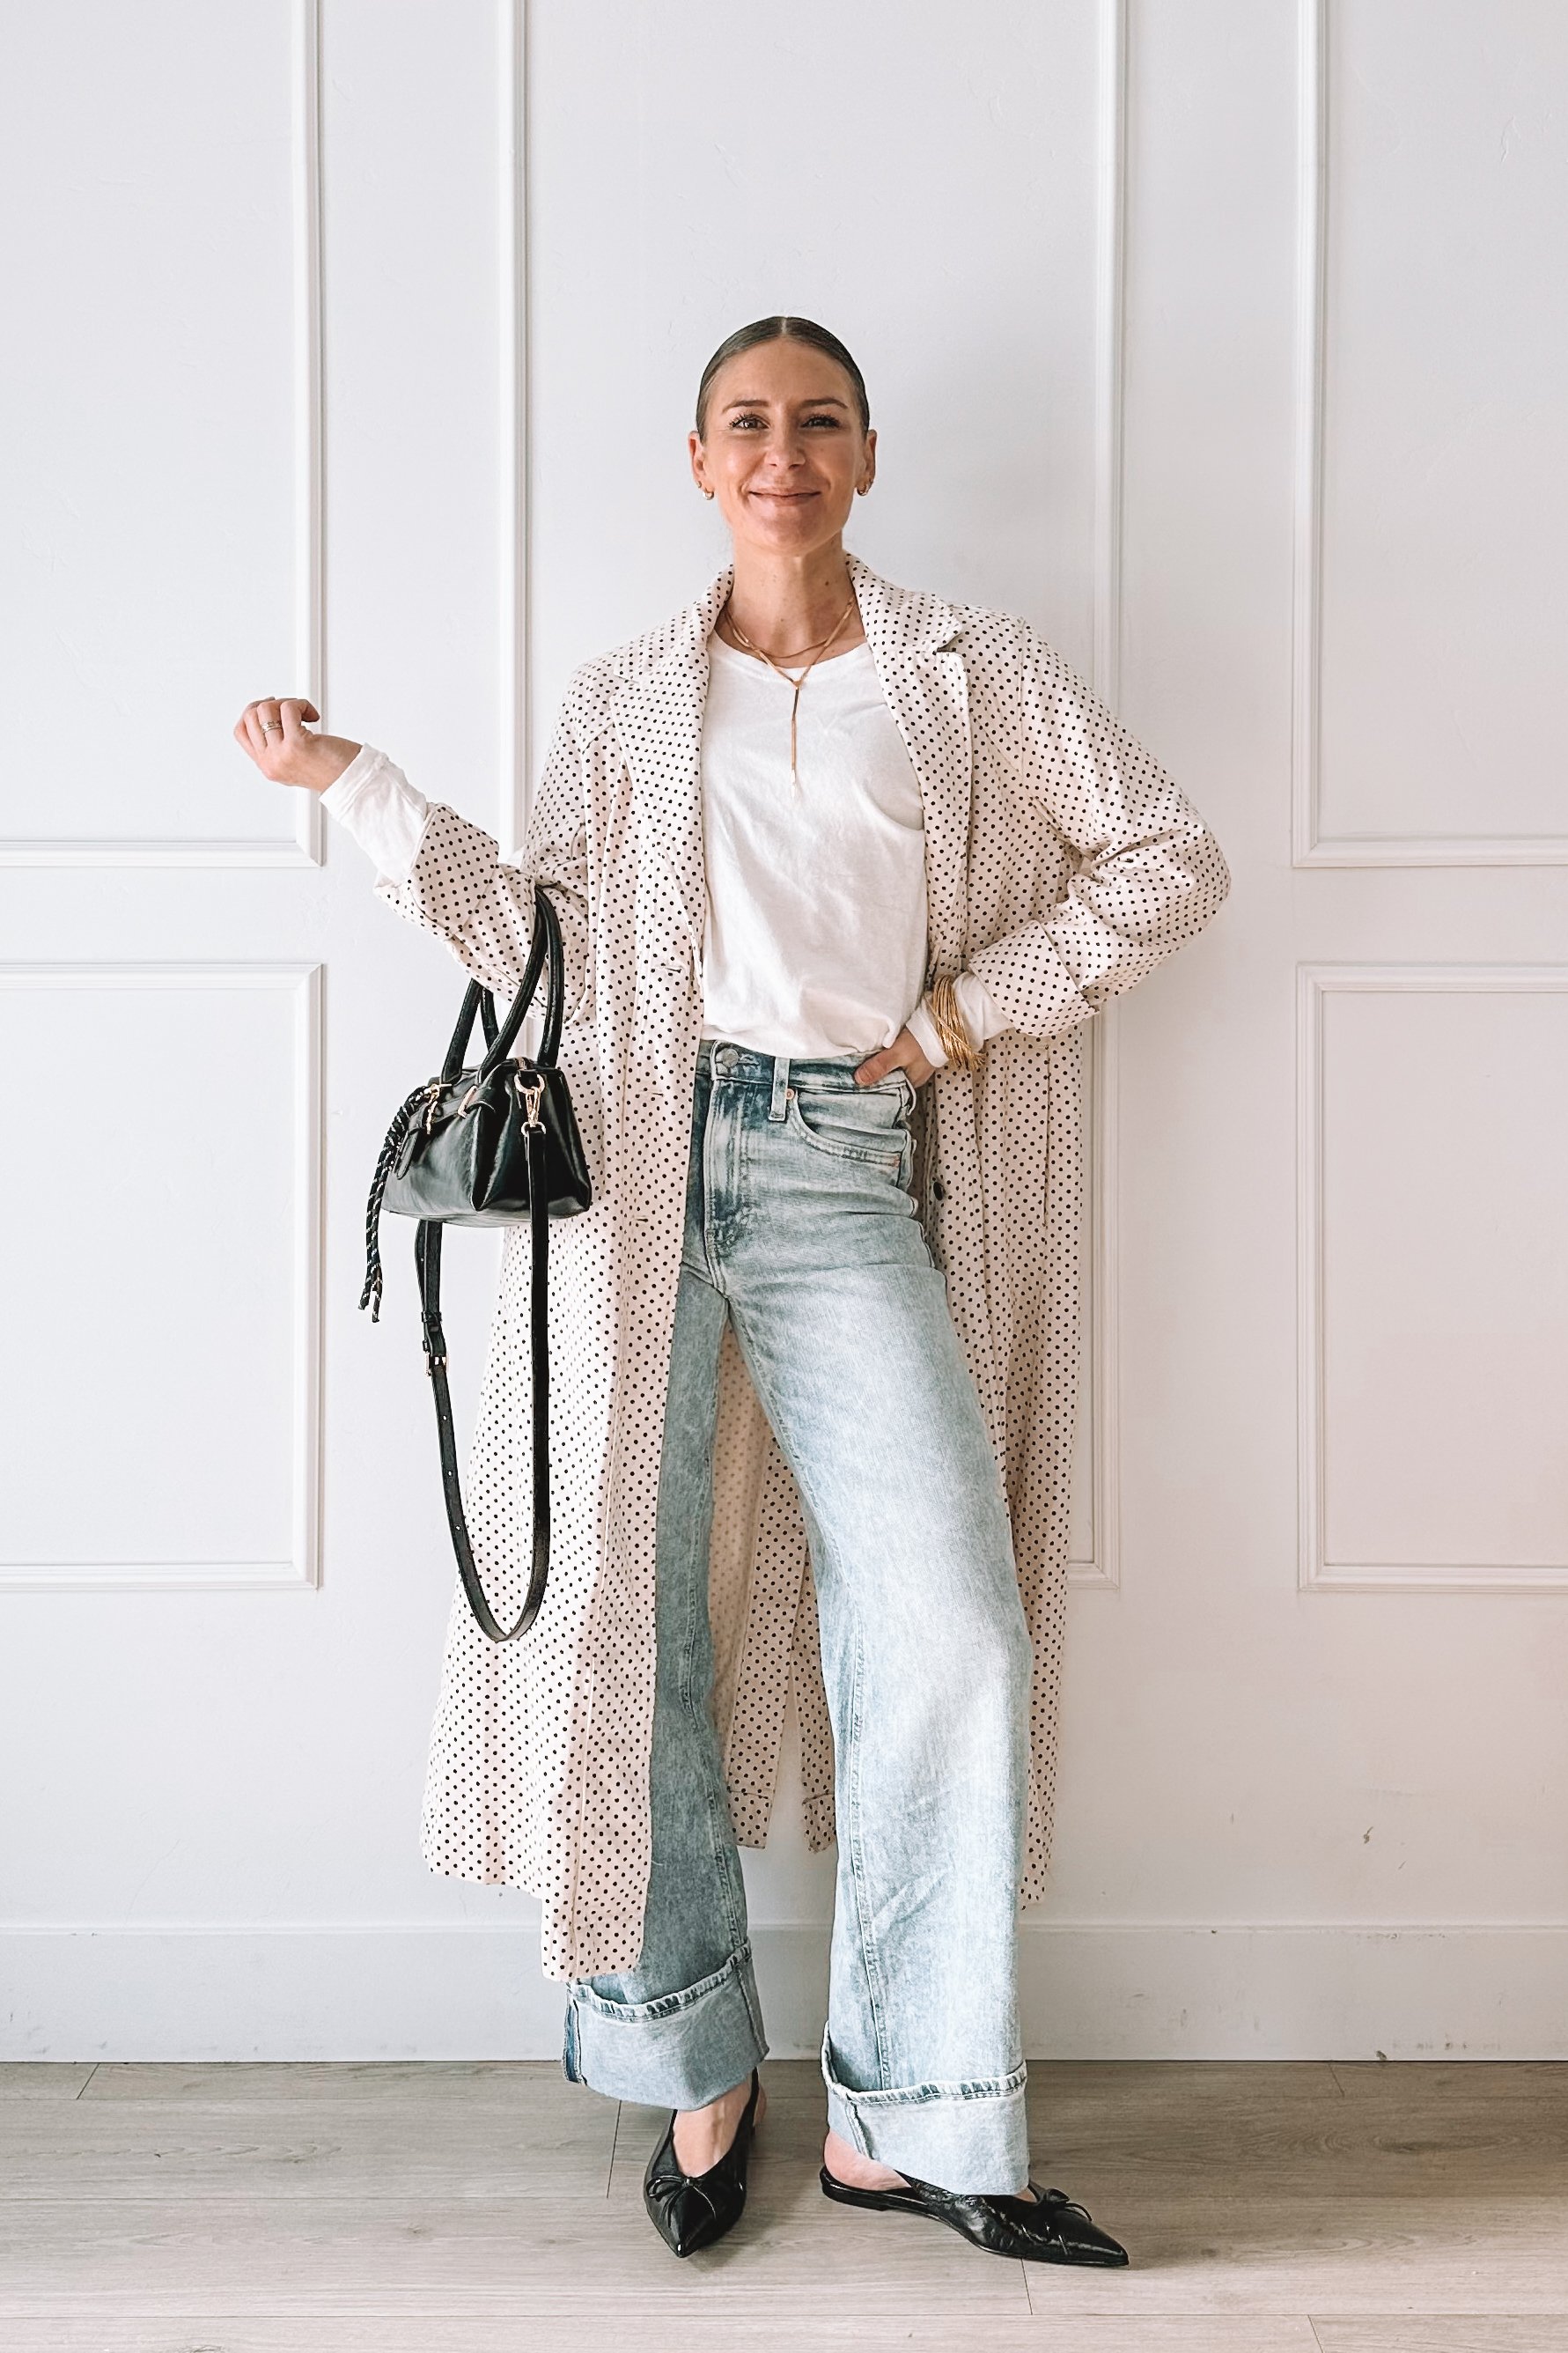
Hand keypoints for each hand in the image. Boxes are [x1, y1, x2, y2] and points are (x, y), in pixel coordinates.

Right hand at [233, 697, 361, 792]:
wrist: (353, 781)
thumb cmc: (333, 769)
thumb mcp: (295, 762)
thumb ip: (277, 746)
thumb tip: (268, 714)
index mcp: (267, 766)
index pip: (240, 732)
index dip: (252, 712)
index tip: (271, 708)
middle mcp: (270, 762)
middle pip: (251, 717)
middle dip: (273, 704)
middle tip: (292, 710)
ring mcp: (281, 755)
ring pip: (265, 709)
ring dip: (288, 703)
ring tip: (304, 714)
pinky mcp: (297, 745)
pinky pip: (288, 708)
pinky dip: (302, 704)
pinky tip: (314, 716)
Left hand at [853, 1026, 934, 1088]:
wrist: (939, 1021)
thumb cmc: (921, 1039)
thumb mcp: (898, 1053)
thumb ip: (880, 1066)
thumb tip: (859, 1080)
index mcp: (910, 1083)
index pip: (886, 1091)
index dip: (870, 1088)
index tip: (854, 1083)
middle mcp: (911, 1078)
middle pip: (887, 1081)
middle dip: (872, 1077)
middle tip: (853, 1073)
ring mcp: (912, 1066)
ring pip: (889, 1070)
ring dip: (877, 1066)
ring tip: (860, 1063)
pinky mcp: (911, 1054)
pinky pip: (893, 1060)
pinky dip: (884, 1057)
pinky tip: (875, 1052)